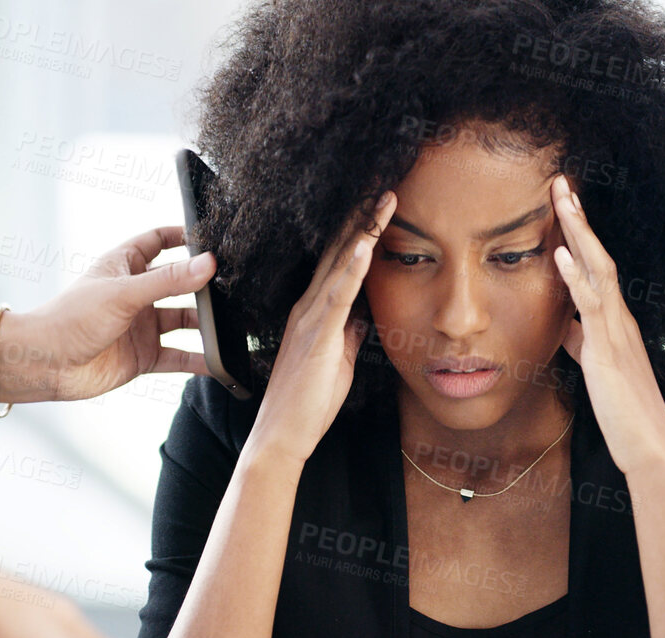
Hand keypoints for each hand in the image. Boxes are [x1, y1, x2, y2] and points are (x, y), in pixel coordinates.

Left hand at [0, 227, 214, 401]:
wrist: (47, 364)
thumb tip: (208, 264)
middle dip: (204, 285)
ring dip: (207, 325)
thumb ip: (168, 280)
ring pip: (184, 321)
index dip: (183, 236)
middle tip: (235, 285)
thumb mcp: (124, 293)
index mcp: (125, 266)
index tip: (213, 238)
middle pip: (179, 283)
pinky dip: (199, 360)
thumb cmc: (71, 319)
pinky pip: (180, 356)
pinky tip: (220, 363)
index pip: (159, 241)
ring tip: (235, 326)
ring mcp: (142, 326)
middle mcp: (136, 294)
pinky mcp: (144, 356)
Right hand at [244, 192, 396, 465]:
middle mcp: (310, 305)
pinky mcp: (318, 336)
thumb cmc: (308, 402)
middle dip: (361, 212)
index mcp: (315, 310)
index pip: (341, 258)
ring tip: (382, 195)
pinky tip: (367, 244)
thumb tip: (366, 311)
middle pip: (339, 248)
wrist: (282, 434)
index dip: (360, 227)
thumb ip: (350, 331)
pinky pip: (338, 296)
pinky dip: (353, 268)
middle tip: (381, 177)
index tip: (380, 198)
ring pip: (340, 262)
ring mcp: (311, 318)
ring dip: (363, 228)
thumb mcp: (339, 358)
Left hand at [548, 174, 664, 479]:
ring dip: (578, 231)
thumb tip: (568, 329)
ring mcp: (616, 332)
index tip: (563, 205)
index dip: (580, 236)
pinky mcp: (608, 351)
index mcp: (617, 323)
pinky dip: (576, 277)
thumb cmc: (626, 416)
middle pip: (600, 256)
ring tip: (561, 198)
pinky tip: (560, 253)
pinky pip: (591, 306)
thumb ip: (584, 345)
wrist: (650, 448)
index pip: (598, 268)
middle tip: (561, 181)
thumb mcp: (599, 371)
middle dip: (579, 218)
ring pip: (599, 269)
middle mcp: (621, 319)